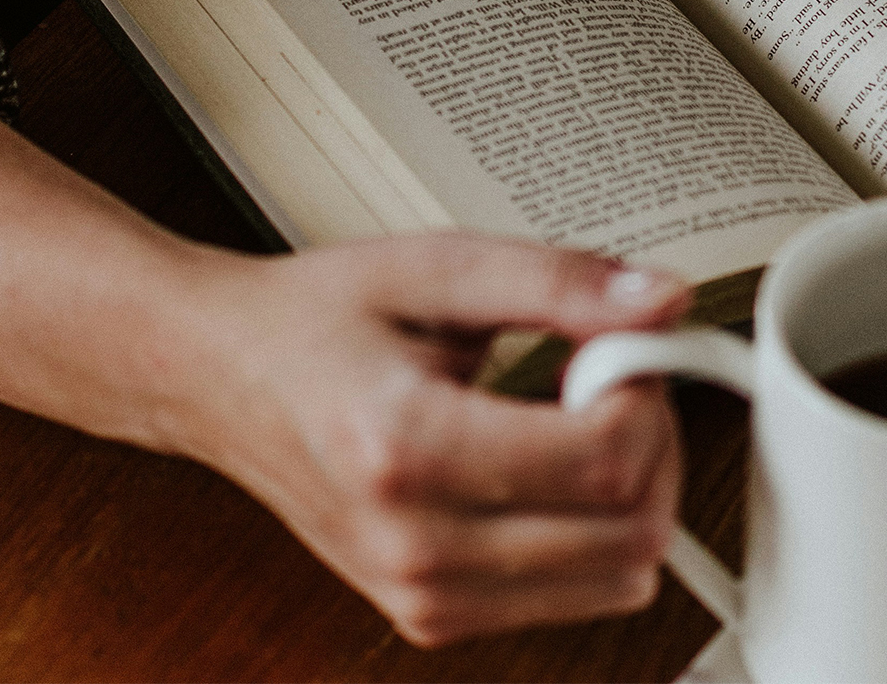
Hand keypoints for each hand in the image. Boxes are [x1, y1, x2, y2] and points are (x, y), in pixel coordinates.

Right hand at [168, 232, 691, 644]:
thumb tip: (664, 301)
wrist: (223, 376)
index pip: (605, 461)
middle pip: (630, 534)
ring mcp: (422, 595)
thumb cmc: (316, 322)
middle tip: (610, 378)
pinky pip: (578, 596)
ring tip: (573, 420)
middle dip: (654, 443)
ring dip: (630, 494)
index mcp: (408, 449)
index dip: (645, 392)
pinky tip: (546, 468)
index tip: (621, 345)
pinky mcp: (432, 617)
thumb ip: (559, 283)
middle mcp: (415, 545)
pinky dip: (592, 533)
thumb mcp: (439, 268)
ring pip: (620, 579)